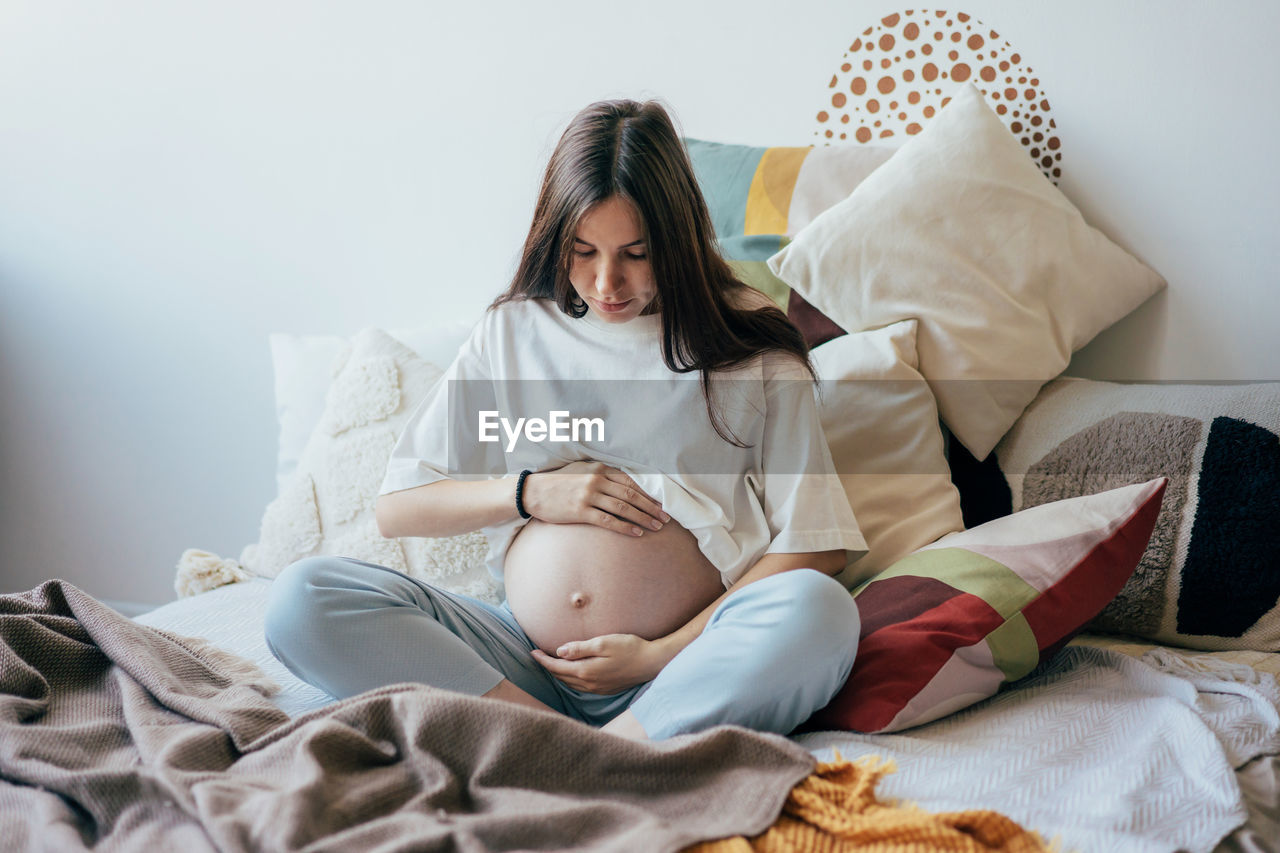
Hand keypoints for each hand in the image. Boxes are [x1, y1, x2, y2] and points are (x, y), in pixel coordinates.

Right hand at [521, 461, 669, 536]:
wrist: (532, 491)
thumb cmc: (558, 482)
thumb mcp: (581, 471)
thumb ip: (601, 474)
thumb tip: (623, 482)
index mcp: (600, 469)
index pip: (632, 481)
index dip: (649, 493)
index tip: (663, 502)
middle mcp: (597, 481)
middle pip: (632, 495)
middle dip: (652, 507)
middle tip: (666, 518)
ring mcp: (589, 496)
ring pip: (624, 508)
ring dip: (643, 518)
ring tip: (657, 527)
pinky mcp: (581, 512)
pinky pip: (609, 521)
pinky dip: (625, 527)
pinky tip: (637, 533)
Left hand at [529, 633, 675, 693]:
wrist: (652, 663)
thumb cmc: (630, 648)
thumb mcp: (604, 643)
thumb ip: (580, 648)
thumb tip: (560, 652)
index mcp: (586, 671)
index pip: (557, 667)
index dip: (543, 660)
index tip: (532, 652)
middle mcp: (589, 684)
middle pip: (561, 677)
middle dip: (548, 667)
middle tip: (538, 656)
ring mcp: (598, 688)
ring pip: (570, 683)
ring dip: (559, 674)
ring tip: (551, 664)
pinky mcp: (605, 689)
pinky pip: (581, 686)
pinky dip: (571, 679)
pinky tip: (571, 673)